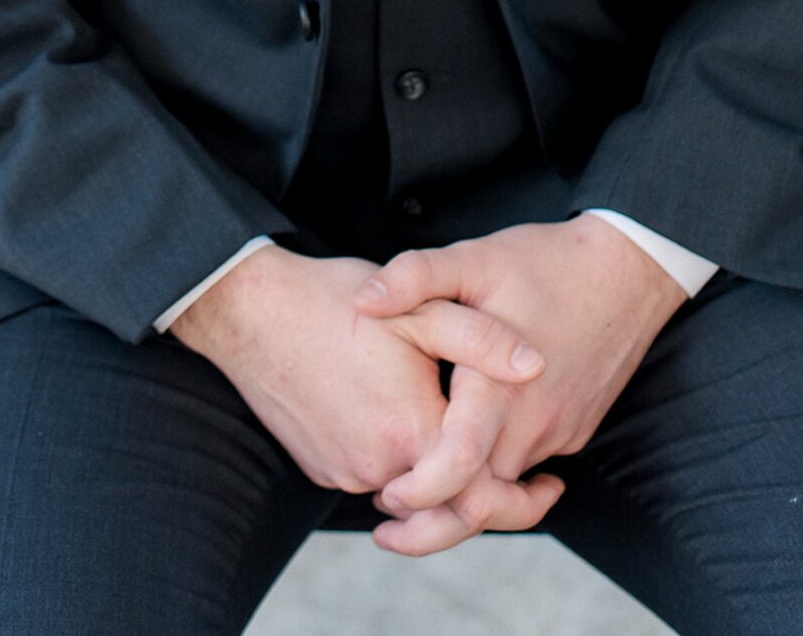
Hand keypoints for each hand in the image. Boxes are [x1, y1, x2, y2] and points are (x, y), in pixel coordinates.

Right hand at [169, 242, 565, 535]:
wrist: (252, 311)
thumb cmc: (336, 302)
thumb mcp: (418, 308)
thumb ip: (480, 339)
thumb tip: (534, 365)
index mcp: (412, 433)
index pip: (482, 491)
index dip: (523, 496)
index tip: (550, 484)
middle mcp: (377, 468)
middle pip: (448, 500)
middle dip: (486, 489)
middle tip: (527, 476)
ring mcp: (345, 473)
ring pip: (412, 490)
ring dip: (440, 471)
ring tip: (463, 431)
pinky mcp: (323, 468)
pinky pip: (376, 476)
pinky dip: (402, 461)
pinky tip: (408, 416)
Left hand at [352, 217, 688, 555]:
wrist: (628, 269)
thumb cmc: (546, 262)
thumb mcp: (474, 258)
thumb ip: (416, 277)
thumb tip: (362, 301)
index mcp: (498, 388)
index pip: (457, 469)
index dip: (418, 495)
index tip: (385, 496)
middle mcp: (531, 424)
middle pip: (481, 503)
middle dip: (431, 524)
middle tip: (384, 520)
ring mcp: (558, 434)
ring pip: (505, 489)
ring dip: (464, 496)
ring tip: (418, 483)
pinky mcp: (575, 432)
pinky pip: (529, 466)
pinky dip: (497, 470)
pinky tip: (470, 445)